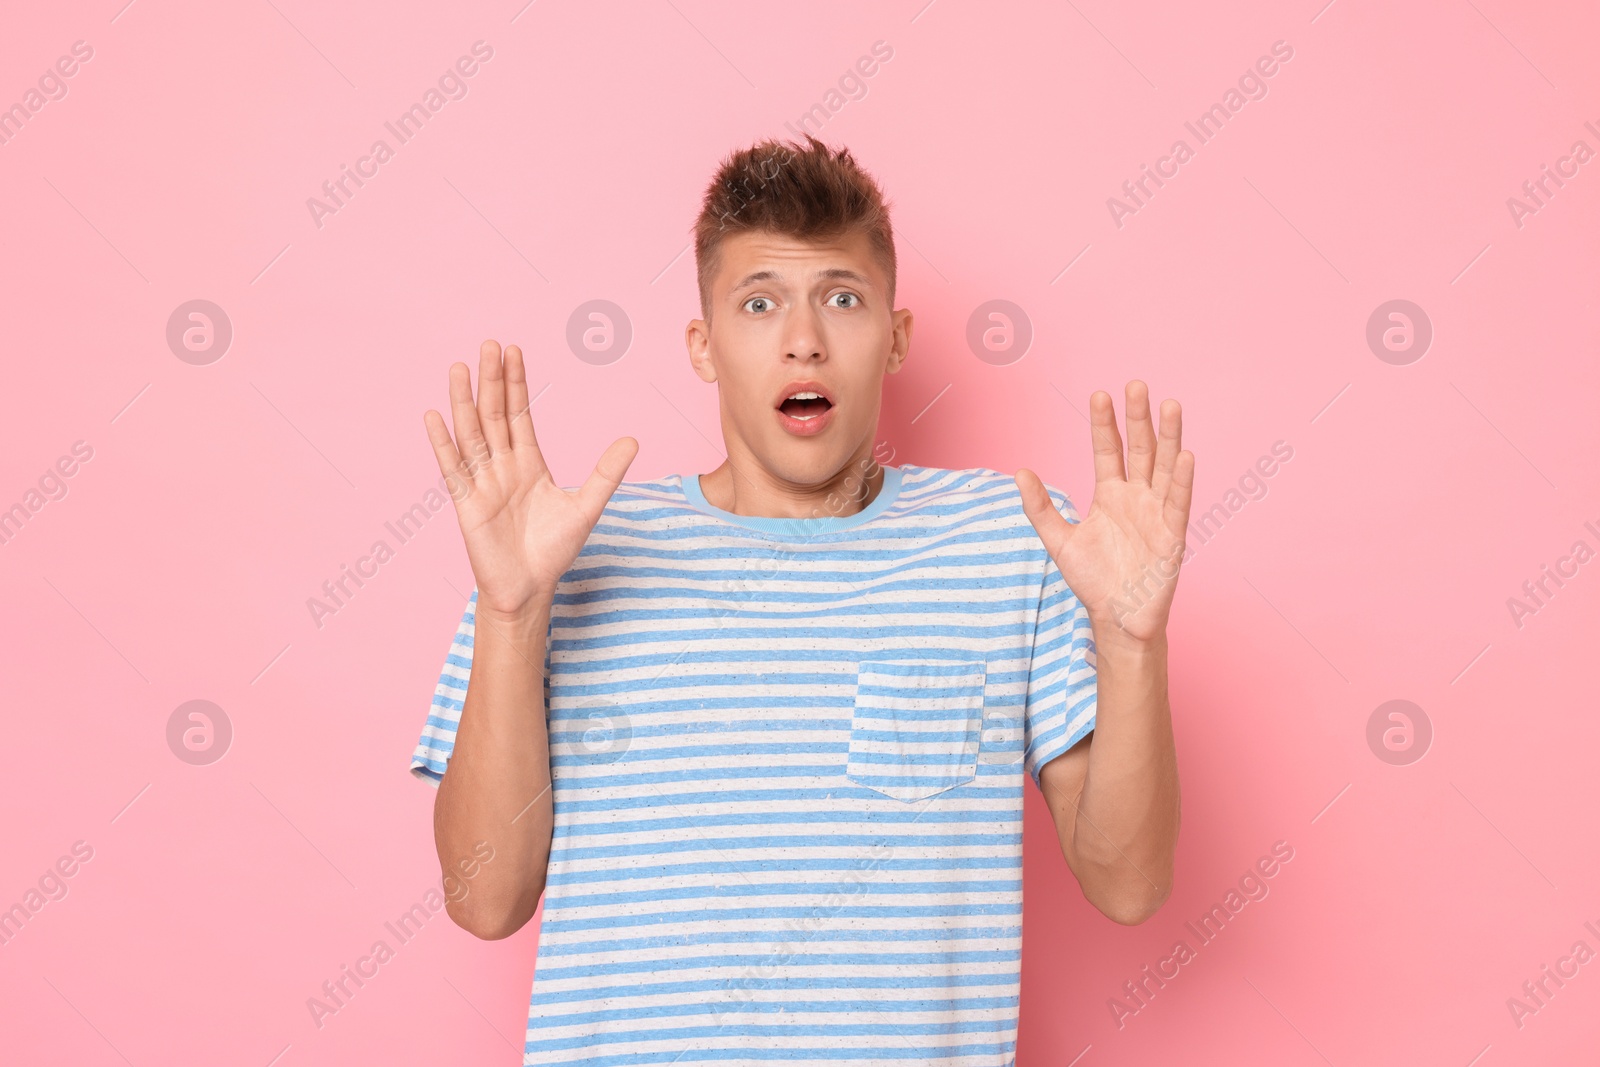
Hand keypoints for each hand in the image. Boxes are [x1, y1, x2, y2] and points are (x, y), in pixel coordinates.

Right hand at [423, 339, 637, 619]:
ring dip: (464, 401)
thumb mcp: (587, 506)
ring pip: (471, 433)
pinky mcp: (467, 503)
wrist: (530, 589)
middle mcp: (502, 467)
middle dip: (492, 380)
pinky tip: (434, 415)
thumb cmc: (554, 551)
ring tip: (459, 367)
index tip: (514, 351)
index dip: (517, 383)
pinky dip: (443, 442)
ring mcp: (482, 483)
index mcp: (529, 464)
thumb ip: (606, 472)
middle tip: (489, 343)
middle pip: (494, 414)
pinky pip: (453, 468)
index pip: (520, 414)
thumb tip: (633, 440)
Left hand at [1016, 381, 1193, 646]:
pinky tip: (1184, 455)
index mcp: (1110, 495)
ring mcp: (1156, 513)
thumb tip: (1019, 472)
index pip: (1107, 450)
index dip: (1104, 424)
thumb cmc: (1092, 581)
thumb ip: (1040, 507)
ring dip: (1168, 437)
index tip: (1100, 394)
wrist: (1118, 619)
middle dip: (1137, 418)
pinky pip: (1178, 502)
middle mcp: (1136, 497)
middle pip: (1139, 449)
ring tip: (1170, 405)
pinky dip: (1180, 480)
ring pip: (1164, 467)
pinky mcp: (1172, 534)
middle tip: (1136, 385)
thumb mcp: (1059, 541)